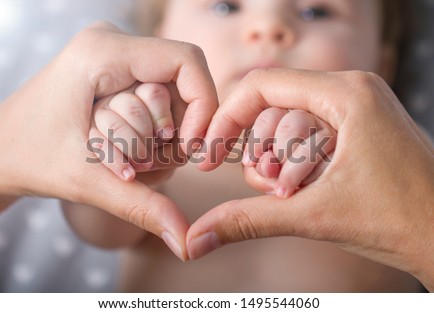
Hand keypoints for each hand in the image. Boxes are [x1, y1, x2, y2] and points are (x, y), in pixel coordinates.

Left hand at [0, 22, 218, 260]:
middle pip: (179, 88)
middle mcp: (114, 44)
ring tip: (118, 156)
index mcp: (103, 51)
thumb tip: (186, 243)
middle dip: (165, 134)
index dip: (204, 104)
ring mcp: (117, 57)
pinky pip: (158, 104)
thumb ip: (141, 206)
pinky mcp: (118, 74)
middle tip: (134, 161)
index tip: (193, 148)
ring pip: (170, 101)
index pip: (186, 61)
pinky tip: (120, 150)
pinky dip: (148, 136)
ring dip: (153, 140)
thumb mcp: (87, 181)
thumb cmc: (30, 155)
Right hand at [189, 69, 433, 289]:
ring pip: (286, 125)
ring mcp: (355, 108)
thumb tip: (198, 237)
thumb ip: (248, 220)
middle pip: (272, 109)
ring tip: (292, 195)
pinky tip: (302, 190)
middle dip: (262, 153)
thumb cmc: (401, 220)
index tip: (211, 152)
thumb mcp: (313, 215)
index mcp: (345, 94)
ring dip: (278, 163)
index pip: (263, 85)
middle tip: (273, 189)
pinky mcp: (355, 128)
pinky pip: (305, 135)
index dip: (228, 117)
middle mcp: (350, 91)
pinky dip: (293, 164)